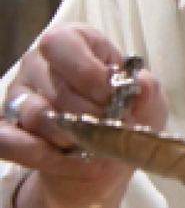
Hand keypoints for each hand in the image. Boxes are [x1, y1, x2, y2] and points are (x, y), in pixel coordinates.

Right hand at [1, 25, 167, 184]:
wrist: (106, 160)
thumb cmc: (126, 117)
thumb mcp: (147, 103)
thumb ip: (147, 91)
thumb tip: (142, 84)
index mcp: (75, 43)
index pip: (62, 43)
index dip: (86, 72)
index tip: (111, 96)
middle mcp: (39, 65)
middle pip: (52, 84)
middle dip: (87, 113)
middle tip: (110, 129)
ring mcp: (18, 98)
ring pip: (33, 114)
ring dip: (70, 136)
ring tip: (95, 147)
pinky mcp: (6, 130)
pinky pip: (8, 142)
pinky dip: (44, 157)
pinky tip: (74, 163)